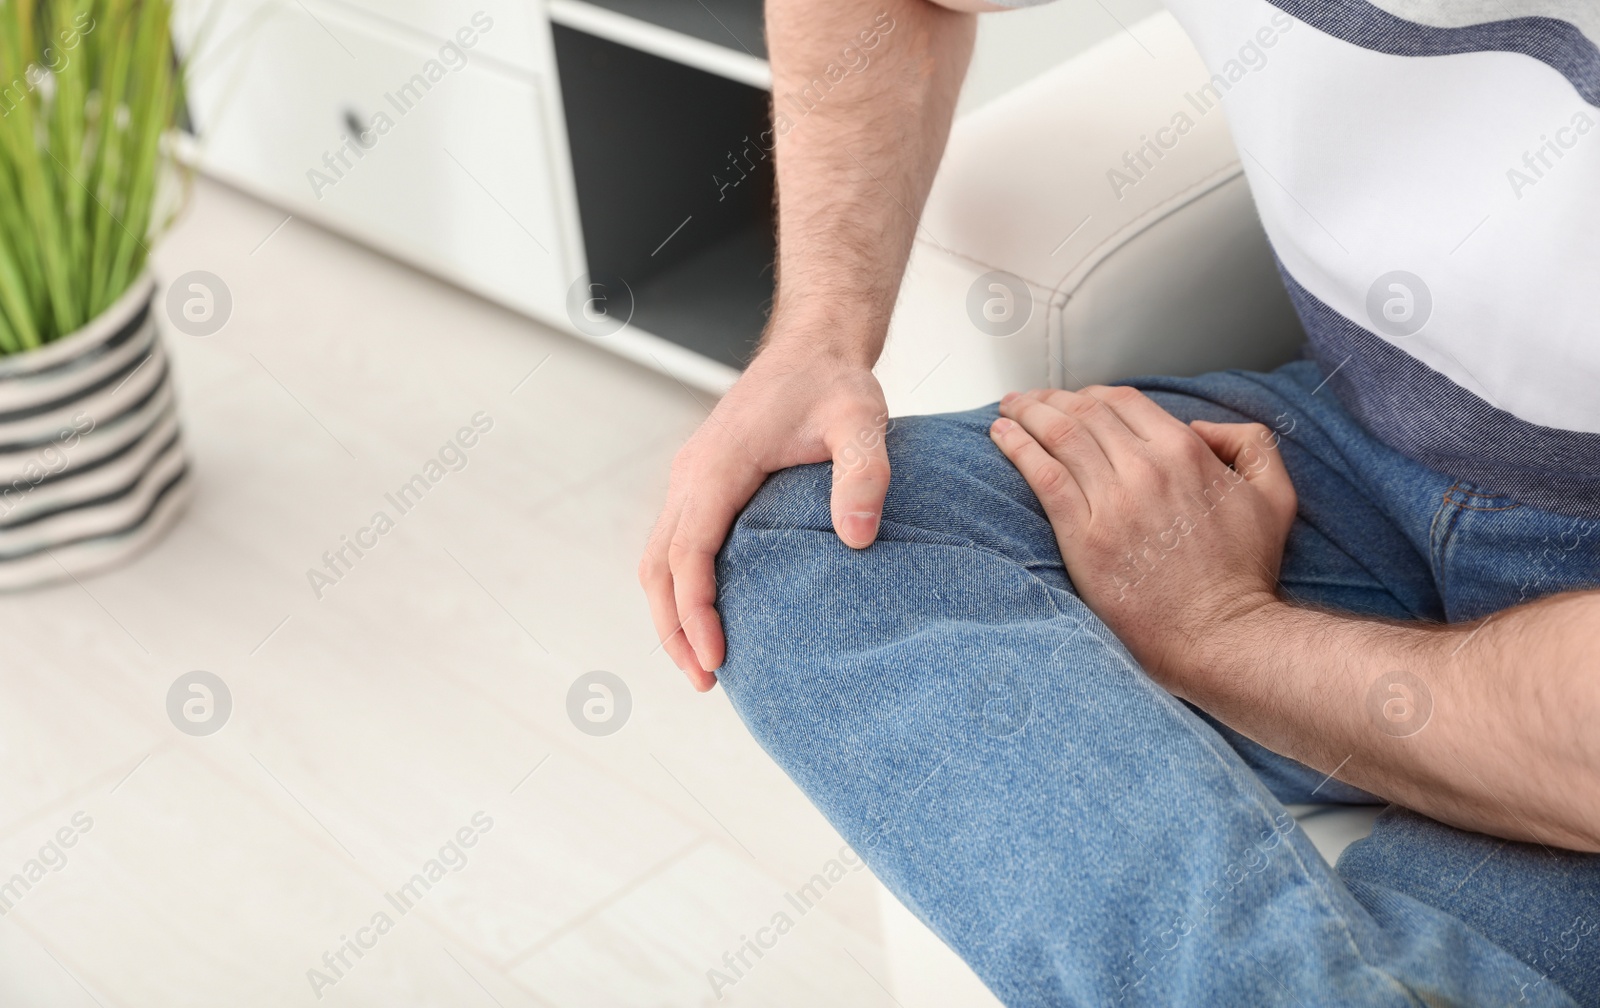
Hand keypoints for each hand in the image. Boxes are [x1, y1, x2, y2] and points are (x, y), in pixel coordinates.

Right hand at [641, 342, 890, 690]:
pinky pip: (675, 543)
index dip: (696, 613)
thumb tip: (859, 538)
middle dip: (674, 629)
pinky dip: (680, 587)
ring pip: (657, 558)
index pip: (689, 554)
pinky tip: (711, 616)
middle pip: (658, 566)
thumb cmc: (835, 382)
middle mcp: (691, 474)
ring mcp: (691, 478)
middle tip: (706, 682)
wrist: (814, 344)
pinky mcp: (702, 483)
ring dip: (671, 612)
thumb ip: (865, 474)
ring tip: (703, 663)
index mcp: (717, 466)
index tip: (716, 660)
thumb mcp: (863, 421)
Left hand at [989, 386, 1295, 690]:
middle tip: (1030, 400)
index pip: (1124, 401)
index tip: (1074, 399)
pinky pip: (1042, 475)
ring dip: (1027, 414)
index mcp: (1184, 452)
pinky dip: (1017, 448)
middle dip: (1051, 399)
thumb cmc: (1243, 574)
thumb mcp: (1274, 496)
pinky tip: (1001, 436)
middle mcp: (1145, 468)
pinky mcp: (1083, 536)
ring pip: (1058, 436)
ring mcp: (1111, 501)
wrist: (1219, 634)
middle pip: (1084, 413)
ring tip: (1008, 409)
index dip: (1093, 395)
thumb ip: (1249, 444)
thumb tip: (1202, 427)